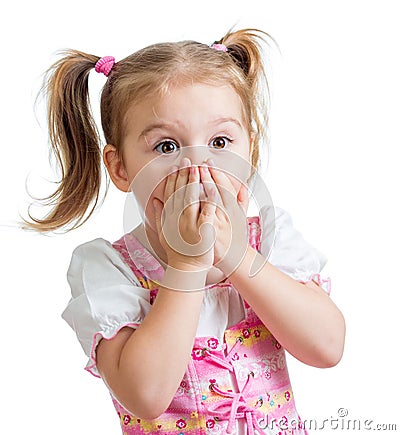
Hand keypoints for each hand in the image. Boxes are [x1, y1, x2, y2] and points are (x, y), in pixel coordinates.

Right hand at [153, 158, 216, 271]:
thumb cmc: (177, 251)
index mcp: (169, 217)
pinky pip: (207, 209)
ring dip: (195, 181)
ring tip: (199, 168)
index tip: (176, 167)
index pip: (170, 193)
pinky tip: (212, 185)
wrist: (188, 268)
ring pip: (192, 197)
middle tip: (188, 161)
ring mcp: (190, 224)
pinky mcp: (204, 229)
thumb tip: (154, 199)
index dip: (172, 179)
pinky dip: (210, 196)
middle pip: (180, 192)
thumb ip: (158, 215)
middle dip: (184, 175)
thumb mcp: (162, 233)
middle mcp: (177, 219)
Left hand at [199, 160, 248, 275]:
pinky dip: (194, 207)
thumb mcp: (241, 217)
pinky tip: (187, 197)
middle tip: (197, 163)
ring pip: (208, 202)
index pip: (225, 186)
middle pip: (216, 191)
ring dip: (199, 188)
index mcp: (234, 208)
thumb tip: (243, 184)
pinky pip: (201, 217)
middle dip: (206, 176)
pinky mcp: (209, 232)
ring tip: (191, 175)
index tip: (208, 162)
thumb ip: (242, 200)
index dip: (217, 173)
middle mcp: (227, 214)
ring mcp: (218, 223)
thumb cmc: (235, 235)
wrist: (232, 257)